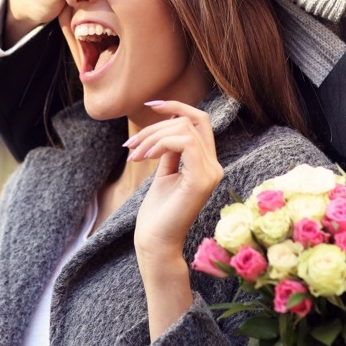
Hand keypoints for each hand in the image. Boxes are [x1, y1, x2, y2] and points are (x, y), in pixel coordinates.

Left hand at [127, 100, 223, 339]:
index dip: (176, 106)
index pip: (199, 121)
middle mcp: (214, 166)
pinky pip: (185, 143)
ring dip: (153, 136)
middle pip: (190, 121)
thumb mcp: (163, 172)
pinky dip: (160, 143)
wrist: (155, 241)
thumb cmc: (157, 212)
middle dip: (156, 126)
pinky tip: (144, 157)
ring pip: (184, 129)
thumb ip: (170, 150)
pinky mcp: (201, 180)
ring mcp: (211, 173)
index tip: (150, 104)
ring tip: (134, 155)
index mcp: (206, 163)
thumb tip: (169, 123)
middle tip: (131, 145)